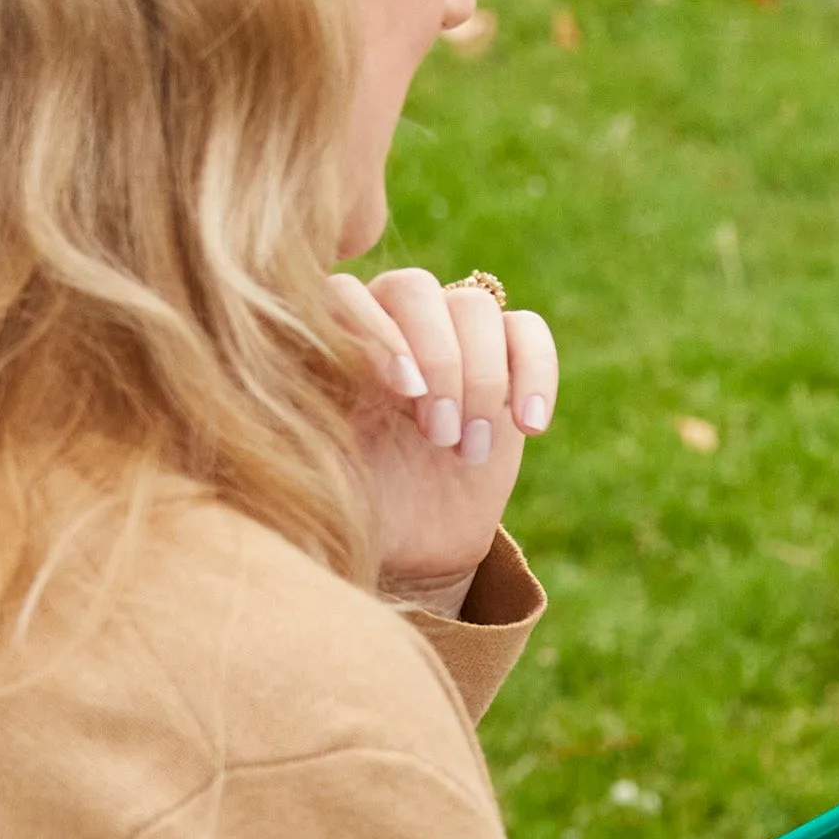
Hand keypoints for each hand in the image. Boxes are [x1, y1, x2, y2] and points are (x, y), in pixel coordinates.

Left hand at [331, 264, 558, 611]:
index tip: (403, 393)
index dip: (379, 331)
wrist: (409, 549)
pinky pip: (528, 333)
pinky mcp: (503, 361)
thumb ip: (302, 416)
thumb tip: (307, 365)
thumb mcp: (315, 470)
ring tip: (471, 450)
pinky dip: (536, 374)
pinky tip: (529, 428)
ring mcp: (447, 338)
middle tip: (438, 436)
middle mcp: (385, 326)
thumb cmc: (351, 509)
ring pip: (474, 307)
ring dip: (482, 378)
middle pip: (415, 288)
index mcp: (328, 342)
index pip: (346, 293)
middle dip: (439, 361)